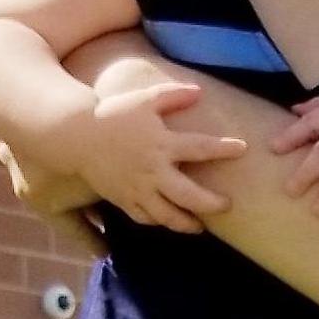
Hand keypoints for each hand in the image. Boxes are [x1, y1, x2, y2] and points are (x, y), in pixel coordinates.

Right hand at [77, 81, 246, 233]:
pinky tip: (169, 221)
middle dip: (212, 203)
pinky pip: (145, 217)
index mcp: (162, 144)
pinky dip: (159, 222)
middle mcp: (153, 171)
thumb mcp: (143, 99)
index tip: (243, 148)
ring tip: (200, 226)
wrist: (75, 136)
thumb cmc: (112, 114)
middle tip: (227, 205)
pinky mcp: (123, 199)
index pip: (201, 148)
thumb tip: (199, 92)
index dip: (224, 148)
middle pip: (190, 195)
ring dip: (187, 223)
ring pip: (168, 215)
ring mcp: (138, 189)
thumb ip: (172, 95)